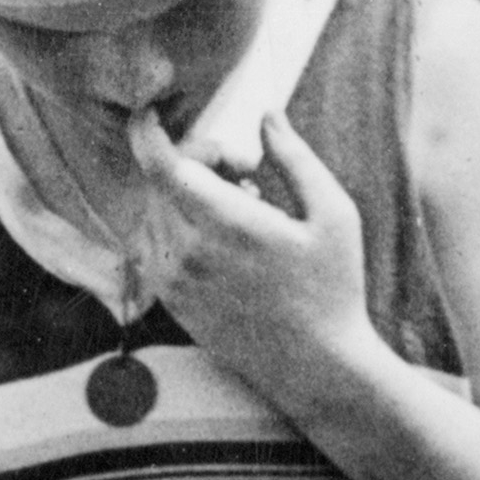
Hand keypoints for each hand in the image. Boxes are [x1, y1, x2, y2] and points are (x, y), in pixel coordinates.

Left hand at [122, 108, 378, 414]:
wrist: (317, 369)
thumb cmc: (333, 289)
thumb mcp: (332, 214)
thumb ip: (295, 158)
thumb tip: (267, 115)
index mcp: (225, 225)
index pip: (160, 165)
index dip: (146, 130)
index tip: (152, 110)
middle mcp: (187, 254)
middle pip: (162, 182)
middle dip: (195, 161)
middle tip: (247, 172)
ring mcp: (174, 283)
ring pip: (154, 213)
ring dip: (186, 196)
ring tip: (242, 208)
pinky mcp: (172, 304)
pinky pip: (154, 247)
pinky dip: (177, 228)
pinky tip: (223, 240)